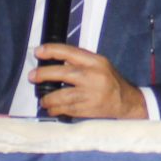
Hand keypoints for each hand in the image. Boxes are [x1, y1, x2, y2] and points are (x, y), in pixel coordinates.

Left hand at [31, 43, 147, 120]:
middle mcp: (93, 76)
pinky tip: (52, 109)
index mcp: (95, 62)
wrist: (127, 102)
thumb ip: (80, 62)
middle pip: (63, 73)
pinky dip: (56, 110)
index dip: (51, 51)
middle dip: (44, 74)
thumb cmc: (110, 81)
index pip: (70, 52)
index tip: (38, 52)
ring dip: (48, 98)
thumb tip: (55, 61)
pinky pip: (67, 109)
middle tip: (33, 77)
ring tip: (43, 100)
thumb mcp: (100, 65)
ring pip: (62, 95)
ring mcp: (91, 94)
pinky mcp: (89, 109)